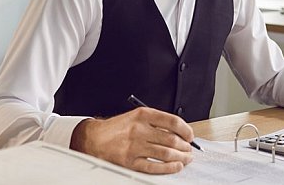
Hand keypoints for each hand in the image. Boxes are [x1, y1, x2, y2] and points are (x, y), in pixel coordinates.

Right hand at [70, 107, 193, 173]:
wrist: (94, 139)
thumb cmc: (117, 128)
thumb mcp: (136, 117)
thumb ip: (156, 122)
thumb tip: (180, 133)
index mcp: (142, 114)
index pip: (172, 121)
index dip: (186, 130)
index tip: (190, 136)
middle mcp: (139, 129)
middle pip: (171, 139)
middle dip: (185, 146)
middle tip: (189, 150)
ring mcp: (134, 146)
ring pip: (166, 153)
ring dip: (180, 157)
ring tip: (186, 159)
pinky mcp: (130, 162)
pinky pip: (154, 166)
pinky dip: (169, 168)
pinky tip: (176, 167)